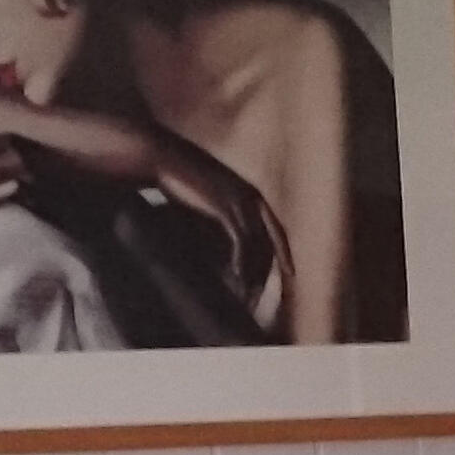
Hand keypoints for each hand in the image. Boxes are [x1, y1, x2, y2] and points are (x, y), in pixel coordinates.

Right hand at [144, 139, 294, 326]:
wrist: (164, 157)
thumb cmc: (181, 178)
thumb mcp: (207, 198)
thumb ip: (220, 217)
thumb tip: (221, 242)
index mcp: (251, 195)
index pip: (276, 230)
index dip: (284, 253)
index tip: (290, 274)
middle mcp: (252, 198)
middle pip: (270, 242)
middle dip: (267, 272)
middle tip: (260, 297)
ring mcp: (240, 201)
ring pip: (257, 244)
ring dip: (253, 273)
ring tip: (247, 295)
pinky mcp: (225, 206)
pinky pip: (241, 241)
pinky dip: (241, 261)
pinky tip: (237, 278)